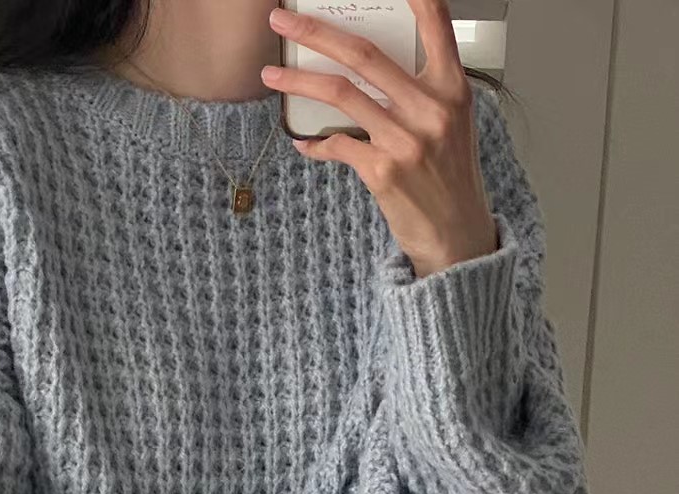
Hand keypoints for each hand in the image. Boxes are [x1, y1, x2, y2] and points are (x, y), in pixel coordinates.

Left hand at [263, 0, 498, 277]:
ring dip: (298, 82)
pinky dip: (315, 143)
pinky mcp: (383, 172)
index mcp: (453, 88)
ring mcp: (406, 140)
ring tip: (272, 76)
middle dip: (314, 32)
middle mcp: (431, 109)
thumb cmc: (449, 177)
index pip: (436, 23)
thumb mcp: (450, 124)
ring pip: (340, 94)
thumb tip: (363, 69)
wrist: (456, 236)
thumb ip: (420, 91)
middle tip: (281, 20)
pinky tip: (304, 143)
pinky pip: (336, 145)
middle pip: (363, 53)